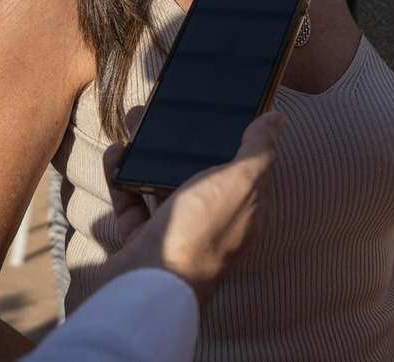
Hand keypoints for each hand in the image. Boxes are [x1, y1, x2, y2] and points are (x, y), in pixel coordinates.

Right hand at [94, 109, 283, 304]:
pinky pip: (134, 203)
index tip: (222, 108)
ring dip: (151, 151)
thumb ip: (259, 150)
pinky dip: (124, 177)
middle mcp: (215, 222)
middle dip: (186, 139)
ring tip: (137, 118)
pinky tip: (116, 153)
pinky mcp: (144, 241)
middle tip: (169, 108)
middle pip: (202, 170)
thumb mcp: (241, 182)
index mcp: (248, 211)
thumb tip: (277, 120)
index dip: (238, 136)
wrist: (149, 285)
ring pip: (165, 182)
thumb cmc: (202, 233)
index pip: (249, 168)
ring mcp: (178, 233)